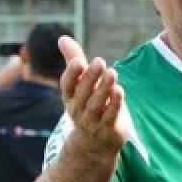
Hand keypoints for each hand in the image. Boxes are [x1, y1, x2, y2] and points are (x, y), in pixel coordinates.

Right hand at [58, 36, 127, 156]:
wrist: (94, 143)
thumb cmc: (87, 104)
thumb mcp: (80, 84)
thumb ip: (73, 60)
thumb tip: (62, 38)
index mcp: (70, 97)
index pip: (67, 86)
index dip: (72, 74)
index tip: (79, 61)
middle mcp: (78, 109)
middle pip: (82, 94)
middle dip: (90, 78)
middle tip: (99, 61)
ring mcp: (93, 120)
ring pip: (97, 104)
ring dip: (104, 88)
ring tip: (112, 72)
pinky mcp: (108, 128)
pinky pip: (110, 116)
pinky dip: (114, 104)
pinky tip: (120, 91)